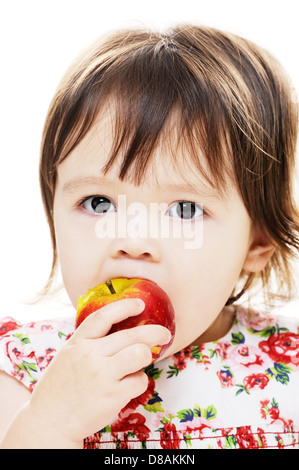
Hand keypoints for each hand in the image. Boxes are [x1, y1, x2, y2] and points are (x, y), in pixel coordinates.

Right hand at [28, 298, 170, 445]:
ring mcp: (102, 375)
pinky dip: (138, 382)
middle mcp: (90, 355)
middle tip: (165, 333)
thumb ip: (90, 342)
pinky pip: (140, 380)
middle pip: (131, 335)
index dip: (124, 307)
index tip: (140, 304)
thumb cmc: (61, 387)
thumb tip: (120, 329)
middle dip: (155, 331)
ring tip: (140, 362)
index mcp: (78, 342)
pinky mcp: (113, 395)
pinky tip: (127, 386)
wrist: (50, 420)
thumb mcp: (69, 355)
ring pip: (140, 354)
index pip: (103, 316)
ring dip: (146, 356)